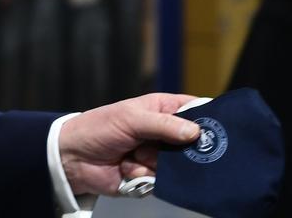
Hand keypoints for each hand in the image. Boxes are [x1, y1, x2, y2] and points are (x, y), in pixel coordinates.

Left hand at [58, 93, 200, 195]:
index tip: (218, 131)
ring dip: (154, 163)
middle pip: (194, 144)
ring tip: (134, 155)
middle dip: (182, 150)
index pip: (196, 111)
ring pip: (179, 166)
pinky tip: (126, 168)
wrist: (73, 158)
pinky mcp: (151, 176)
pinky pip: (162, 181)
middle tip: (165, 149)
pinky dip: (143, 176)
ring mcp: (159, 156)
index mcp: (162, 110)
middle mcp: (165, 133)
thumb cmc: (97, 128)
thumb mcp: (130, 119)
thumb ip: (163, 124)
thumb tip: (195, 131)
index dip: (209, 119)